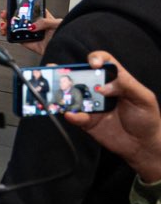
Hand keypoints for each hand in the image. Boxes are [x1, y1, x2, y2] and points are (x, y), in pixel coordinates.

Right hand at [0, 9, 61, 56]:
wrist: (63, 50)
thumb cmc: (65, 35)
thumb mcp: (57, 23)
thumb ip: (45, 22)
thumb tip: (32, 25)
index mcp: (41, 16)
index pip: (27, 8)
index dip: (18, 5)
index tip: (12, 4)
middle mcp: (33, 24)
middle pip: (17, 17)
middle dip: (8, 15)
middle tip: (5, 15)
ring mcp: (28, 33)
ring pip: (13, 27)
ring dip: (6, 24)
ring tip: (4, 24)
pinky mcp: (26, 42)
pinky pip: (15, 38)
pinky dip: (8, 35)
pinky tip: (7, 32)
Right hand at [65, 52, 160, 183]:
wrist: (143, 145)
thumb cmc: (147, 118)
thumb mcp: (144, 99)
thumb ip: (127, 86)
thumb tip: (103, 86)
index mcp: (116, 80)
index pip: (104, 62)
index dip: (96, 58)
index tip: (93, 64)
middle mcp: (101, 90)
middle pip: (82, 76)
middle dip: (68, 73)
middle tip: (59, 74)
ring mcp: (92, 105)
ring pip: (73, 95)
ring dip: (63, 93)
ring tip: (56, 92)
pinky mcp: (87, 121)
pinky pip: (75, 115)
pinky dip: (71, 114)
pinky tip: (71, 114)